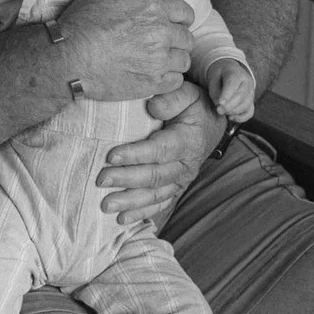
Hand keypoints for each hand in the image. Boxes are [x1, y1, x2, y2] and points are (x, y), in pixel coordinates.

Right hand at [47, 0, 190, 102]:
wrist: (69, 57)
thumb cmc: (84, 21)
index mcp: (153, 8)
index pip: (185, 12)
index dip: (180, 18)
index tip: (172, 24)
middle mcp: (161, 33)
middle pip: (187, 38)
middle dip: (176, 39)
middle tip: (160, 43)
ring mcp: (159, 60)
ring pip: (184, 60)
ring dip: (173, 59)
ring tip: (155, 60)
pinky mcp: (153, 83)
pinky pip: (176, 81)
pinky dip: (168, 78)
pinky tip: (153, 74)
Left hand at [98, 84, 215, 222]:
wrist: (212, 123)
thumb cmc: (194, 105)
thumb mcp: (188, 93)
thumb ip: (172, 97)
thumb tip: (152, 106)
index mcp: (188, 140)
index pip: (160, 150)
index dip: (135, 154)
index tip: (111, 156)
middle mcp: (186, 164)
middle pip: (155, 176)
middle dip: (126, 179)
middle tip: (101, 180)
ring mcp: (181, 179)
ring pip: (155, 195)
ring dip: (130, 202)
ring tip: (106, 206)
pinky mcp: (176, 187)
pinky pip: (159, 204)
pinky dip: (141, 213)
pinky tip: (122, 220)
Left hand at [205, 56, 255, 122]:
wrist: (230, 72)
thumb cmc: (220, 76)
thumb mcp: (213, 79)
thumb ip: (215, 92)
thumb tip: (219, 106)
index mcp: (236, 73)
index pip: (233, 84)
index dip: (227, 95)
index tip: (220, 103)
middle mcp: (247, 82)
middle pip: (241, 96)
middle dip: (229, 106)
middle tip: (218, 110)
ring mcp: (251, 92)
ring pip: (246, 105)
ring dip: (233, 112)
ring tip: (222, 112)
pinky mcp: (251, 102)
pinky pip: (249, 112)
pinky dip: (241, 118)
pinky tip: (230, 118)